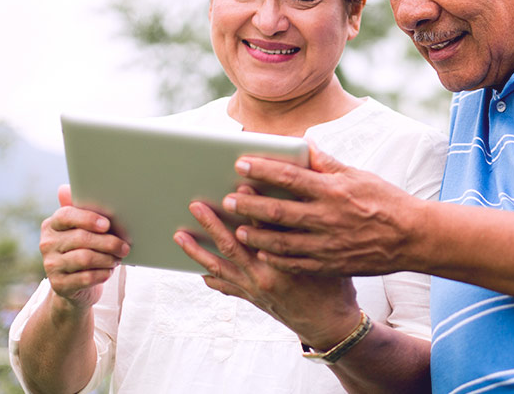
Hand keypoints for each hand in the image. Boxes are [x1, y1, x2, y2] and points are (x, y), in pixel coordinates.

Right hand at [39, 185, 128, 308]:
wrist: (75, 284)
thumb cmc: (84, 249)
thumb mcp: (83, 229)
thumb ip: (81, 210)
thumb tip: (64, 188)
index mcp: (52, 225)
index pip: (66, 216)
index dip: (88, 219)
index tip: (107, 225)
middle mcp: (47, 244)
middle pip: (81, 238)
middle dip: (108, 242)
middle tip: (125, 247)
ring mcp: (50, 265)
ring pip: (85, 258)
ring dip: (107, 258)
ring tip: (118, 258)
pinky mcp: (58, 284)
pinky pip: (86, 277)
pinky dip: (103, 273)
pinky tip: (109, 271)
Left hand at [174, 200, 360, 348]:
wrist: (329, 325)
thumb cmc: (333, 288)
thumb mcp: (325, 255)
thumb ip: (308, 229)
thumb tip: (296, 201)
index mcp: (283, 262)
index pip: (262, 227)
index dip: (250, 206)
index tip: (238, 189)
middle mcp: (264, 276)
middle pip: (231, 245)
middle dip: (212, 224)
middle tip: (196, 207)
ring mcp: (255, 289)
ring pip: (219, 267)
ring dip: (198, 251)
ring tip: (181, 236)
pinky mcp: (253, 299)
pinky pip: (226, 287)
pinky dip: (212, 278)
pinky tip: (200, 271)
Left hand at [221, 145, 426, 275]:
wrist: (412, 237)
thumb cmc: (385, 201)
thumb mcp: (358, 176)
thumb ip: (326, 163)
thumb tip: (303, 145)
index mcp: (334, 191)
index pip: (290, 178)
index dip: (262, 170)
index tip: (240, 163)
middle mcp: (328, 218)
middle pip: (279, 212)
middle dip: (249, 206)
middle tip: (228, 200)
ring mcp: (328, 245)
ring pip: (282, 242)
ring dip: (256, 235)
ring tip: (238, 229)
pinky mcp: (331, 265)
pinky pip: (296, 264)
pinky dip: (276, 258)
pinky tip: (261, 252)